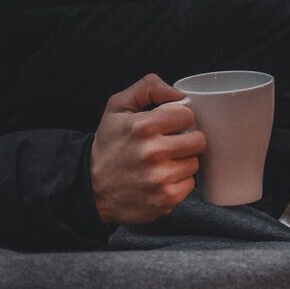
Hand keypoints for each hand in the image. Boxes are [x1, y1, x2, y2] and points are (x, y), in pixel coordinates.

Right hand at [89, 73, 206, 225]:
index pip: (187, 115)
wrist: (91, 187)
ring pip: (194, 163)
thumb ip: (148, 88)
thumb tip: (178, 94)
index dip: (178, 119)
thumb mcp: (118, 107)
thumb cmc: (109, 145)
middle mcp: (152, 153)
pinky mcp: (165, 199)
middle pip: (198, 140)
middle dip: (185, 140)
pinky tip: (160, 179)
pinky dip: (178, 182)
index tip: (168, 125)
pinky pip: (189, 185)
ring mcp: (160, 179)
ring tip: (161, 162)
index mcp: (143, 127)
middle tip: (169, 144)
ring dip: (182, 162)